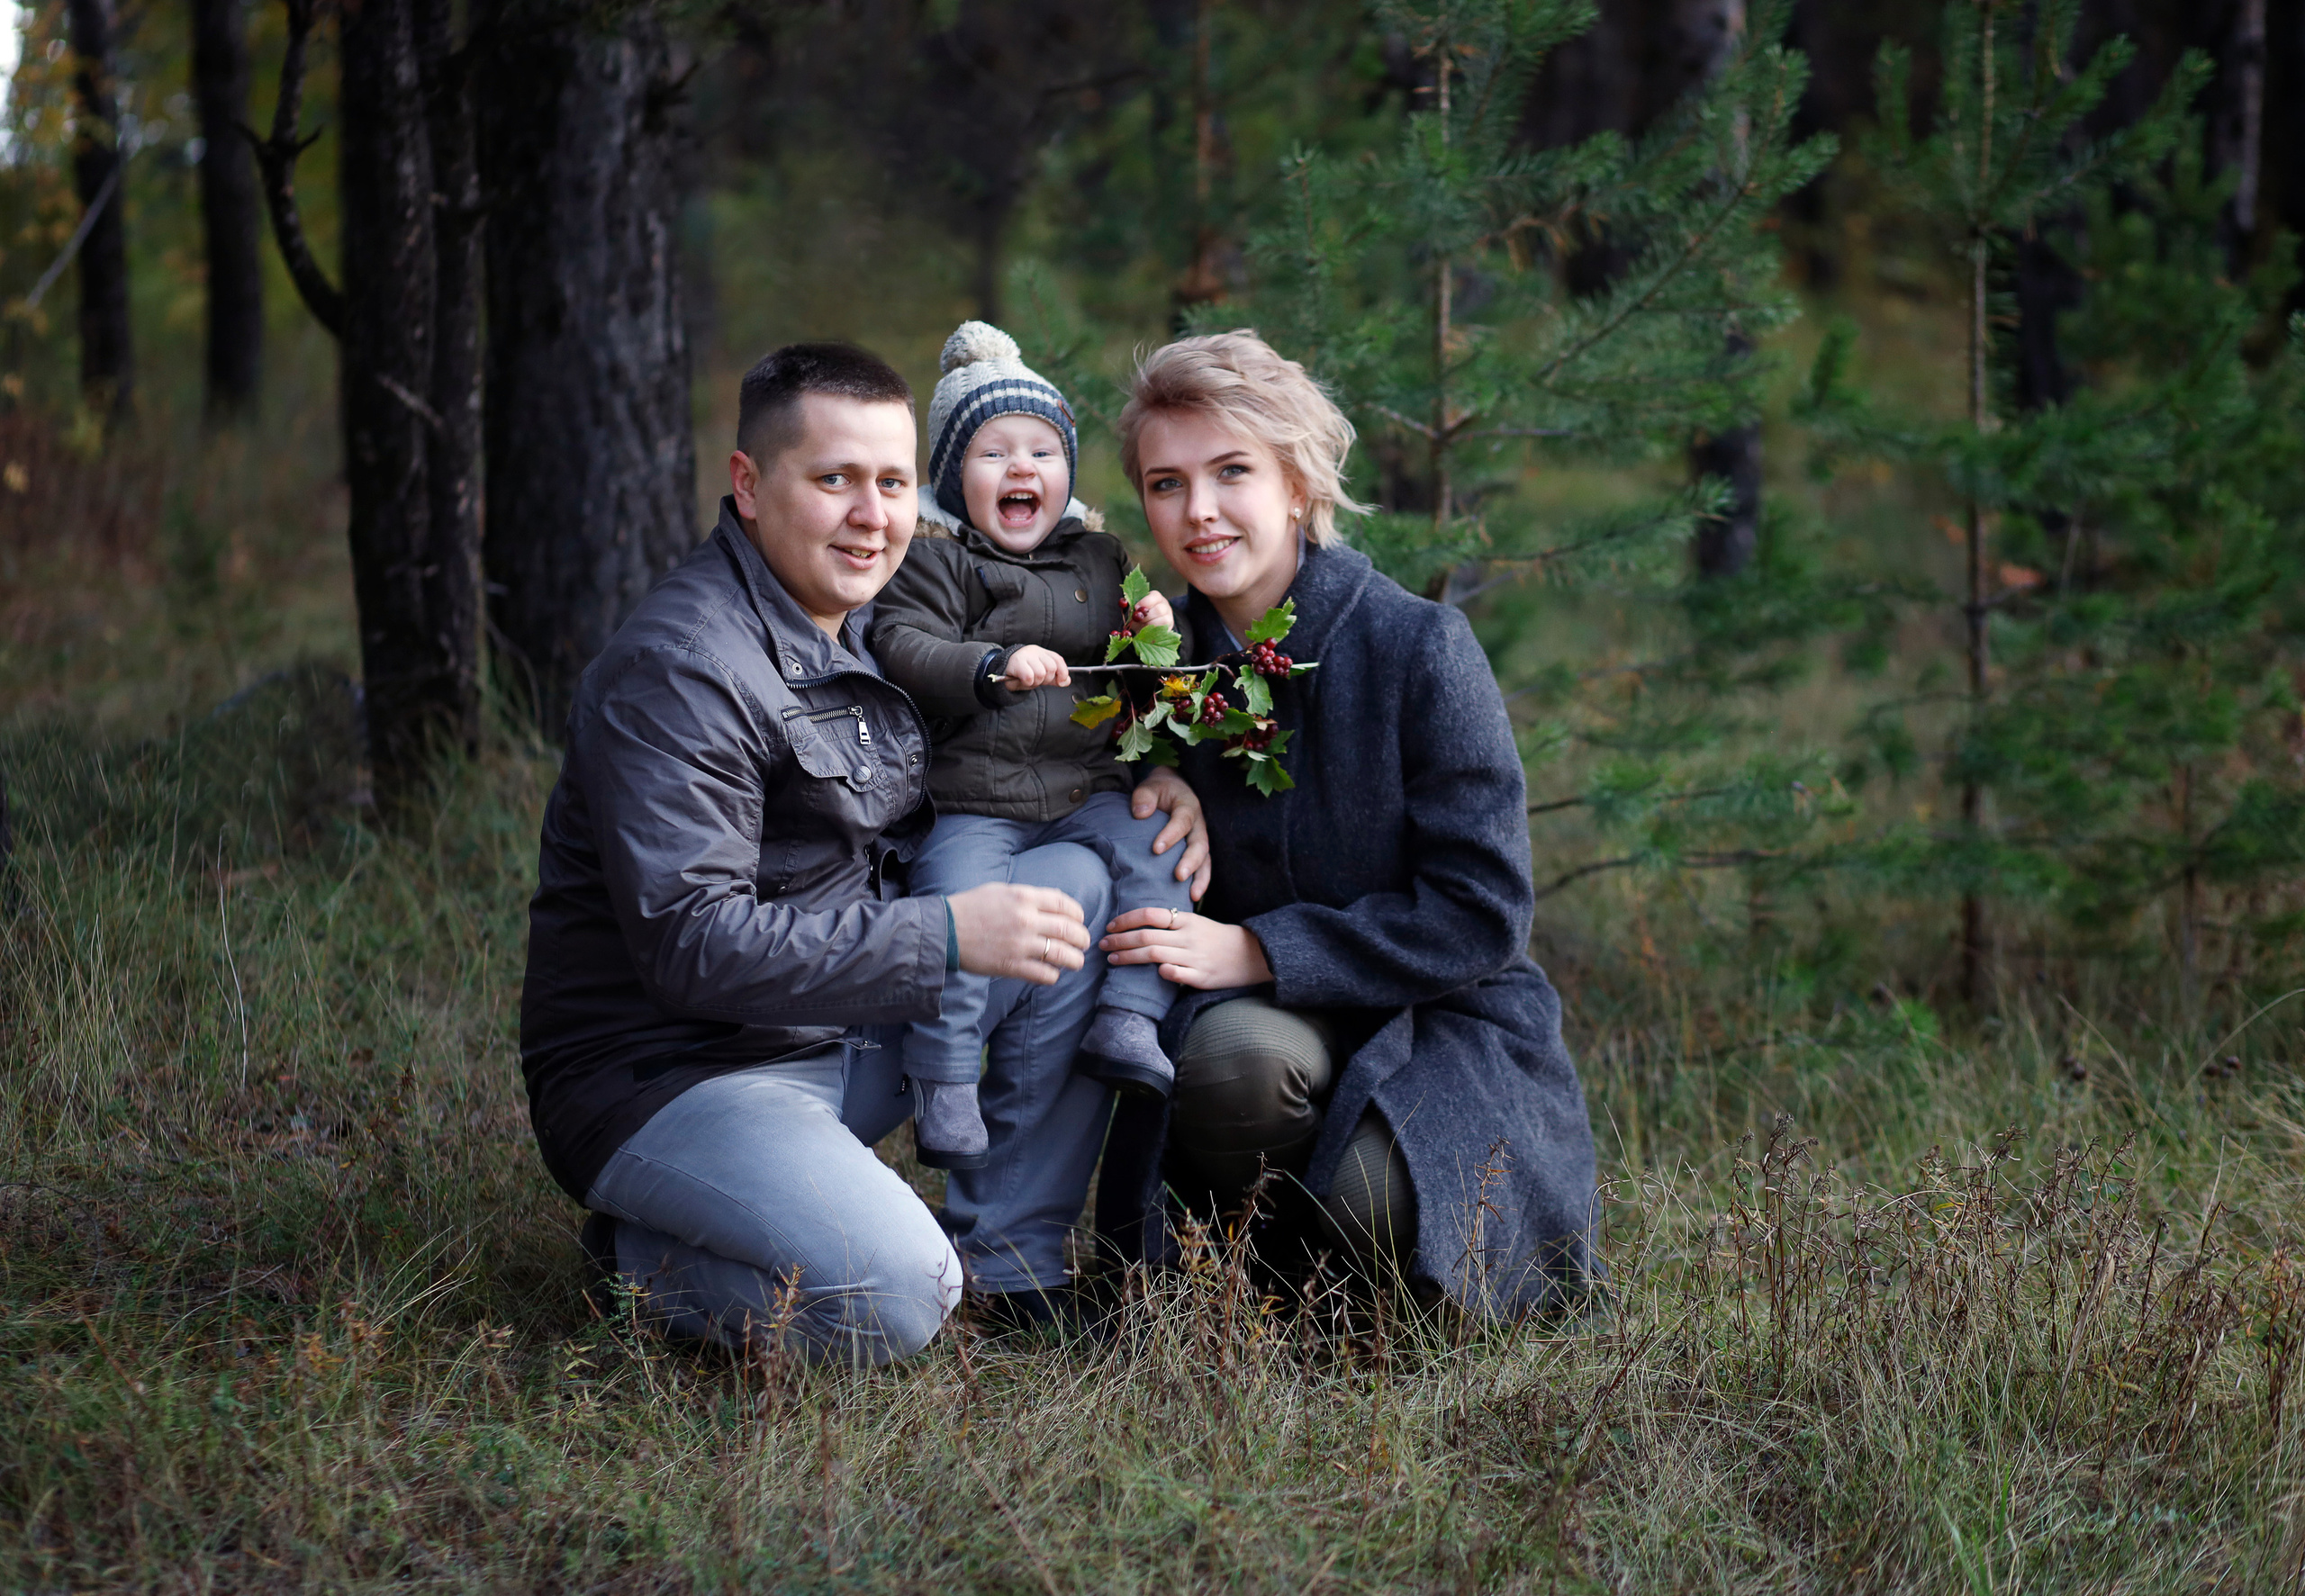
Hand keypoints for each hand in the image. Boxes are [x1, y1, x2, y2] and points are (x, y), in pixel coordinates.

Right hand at [947, 883, 1089, 984]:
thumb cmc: (970, 907)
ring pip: (1062, 954)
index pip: (1065, 904)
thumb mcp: (1001, 891)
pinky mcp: (1011, 966)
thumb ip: (1028, 897)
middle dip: (1082, 938)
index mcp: (1024, 897)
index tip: (1079, 921)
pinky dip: (1053, 975)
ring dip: (1075, 959)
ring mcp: (1020, 944)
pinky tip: (1051, 973)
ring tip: (1076, 961)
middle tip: (1084, 943)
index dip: (1078, 914)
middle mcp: (1026, 919)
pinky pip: (1044, 974)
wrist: (944, 930)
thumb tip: (1054, 905)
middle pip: (1069, 930)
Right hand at [1003, 645, 1071, 690]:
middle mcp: (1035, 651)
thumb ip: (1055, 678)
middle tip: (1037, 681)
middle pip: (1051, 668)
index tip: (1061, 682)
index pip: (1058, 660)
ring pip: (1041, 673)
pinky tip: (1022, 680)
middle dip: (1046, 680)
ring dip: (1035, 682)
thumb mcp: (1042, 676)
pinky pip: (1029, 677)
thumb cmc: (1024, 673)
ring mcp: (1026, 655)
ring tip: (1028, 680)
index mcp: (1043, 653)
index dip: (1063, 672)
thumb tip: (1067, 681)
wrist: (1004, 671)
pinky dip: (1027, 683)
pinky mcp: (1017, 662)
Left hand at [1100, 906, 1271, 989]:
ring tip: (1112, 960)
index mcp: (1186, 920)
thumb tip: (1138, 923)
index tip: (1110, 926)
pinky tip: (1150, 974)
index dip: (1126, 920)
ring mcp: (1195, 957)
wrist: (1250, 954)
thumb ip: (1171, 922)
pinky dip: (1161, 972)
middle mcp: (1188, 937)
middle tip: (1102, 945)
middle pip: (1146, 937)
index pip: (1150, 915)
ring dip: (1128, 958)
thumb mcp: (1195, 923)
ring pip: (1154, 955)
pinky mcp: (1201, 977)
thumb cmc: (1216, 938)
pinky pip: (1175, 974)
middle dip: (1119, 941)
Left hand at [1128, 766, 1211, 901]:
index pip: (1182, 821)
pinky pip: (1203, 868)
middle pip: (1200, 844)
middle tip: (1179, 876)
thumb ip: (1144, 796)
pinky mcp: (1198, 852)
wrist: (1173, 790)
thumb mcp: (1151, 787)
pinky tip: (1192, 899)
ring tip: (1193, 896)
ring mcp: (1200, 839)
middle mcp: (1199, 825)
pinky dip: (1200, 883)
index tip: (1156, 849)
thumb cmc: (1160, 791)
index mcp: (1188, 806)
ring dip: (1200, 878)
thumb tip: (1140, 813)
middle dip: (1190, 861)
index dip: (1171, 834)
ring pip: (1206, 860)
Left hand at [1132, 591, 1173, 631]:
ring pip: (1163, 620)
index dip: (1145, 602)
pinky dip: (1153, 631)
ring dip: (1150, 625)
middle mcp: (1165, 605)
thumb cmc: (1140, 614)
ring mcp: (1169, 616)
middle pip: (1159, 610)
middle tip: (1138, 620)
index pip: (1154, 596)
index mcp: (1156, 597)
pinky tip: (1147, 631)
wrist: (1147, 624)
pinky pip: (1163, 630)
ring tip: (1142, 626)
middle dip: (1146, 617)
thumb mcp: (1136, 608)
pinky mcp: (1169, 627)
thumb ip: (1132, 605)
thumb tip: (1124, 602)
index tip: (1136, 607)